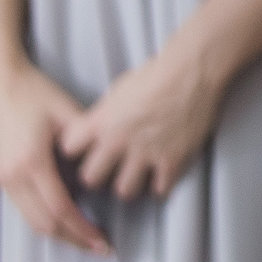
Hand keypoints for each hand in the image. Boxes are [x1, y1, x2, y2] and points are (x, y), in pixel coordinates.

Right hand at [0, 54, 110, 255]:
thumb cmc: (35, 92)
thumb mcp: (68, 112)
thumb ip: (87, 143)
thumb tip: (106, 168)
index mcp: (32, 162)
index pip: (61, 208)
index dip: (83, 229)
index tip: (104, 241)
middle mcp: (13, 176)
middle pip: (44, 224)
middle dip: (73, 239)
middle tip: (100, 247)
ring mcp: (2, 177)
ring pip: (30, 220)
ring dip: (58, 231)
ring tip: (85, 236)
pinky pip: (23, 206)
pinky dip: (45, 216)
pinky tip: (65, 216)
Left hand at [57, 37, 225, 201]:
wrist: (192, 70)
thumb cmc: (156, 72)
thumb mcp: (120, 89)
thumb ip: (105, 114)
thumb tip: (100, 128)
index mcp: (102, 121)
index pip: (69, 149)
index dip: (76, 151)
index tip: (86, 151)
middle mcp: (118, 140)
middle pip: (91, 178)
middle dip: (99, 176)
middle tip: (109, 171)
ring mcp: (145, 153)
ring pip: (124, 191)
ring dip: (130, 185)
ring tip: (136, 178)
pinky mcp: (171, 160)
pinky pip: (160, 189)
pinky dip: (161, 185)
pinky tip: (162, 176)